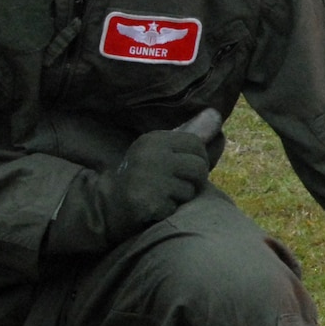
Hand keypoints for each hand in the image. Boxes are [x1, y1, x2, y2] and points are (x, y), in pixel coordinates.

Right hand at [46, 129, 211, 254]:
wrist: (109, 202)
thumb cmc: (143, 174)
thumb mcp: (161, 149)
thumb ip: (189, 134)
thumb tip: (215, 114)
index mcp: (155, 139)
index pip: (196, 144)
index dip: (199, 159)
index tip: (186, 168)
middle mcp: (152, 155)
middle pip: (199, 167)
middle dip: (194, 181)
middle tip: (177, 185)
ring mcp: (149, 179)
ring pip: (190, 190)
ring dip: (181, 197)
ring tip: (164, 195)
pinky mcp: (148, 201)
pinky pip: (176, 208)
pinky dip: (168, 210)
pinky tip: (154, 206)